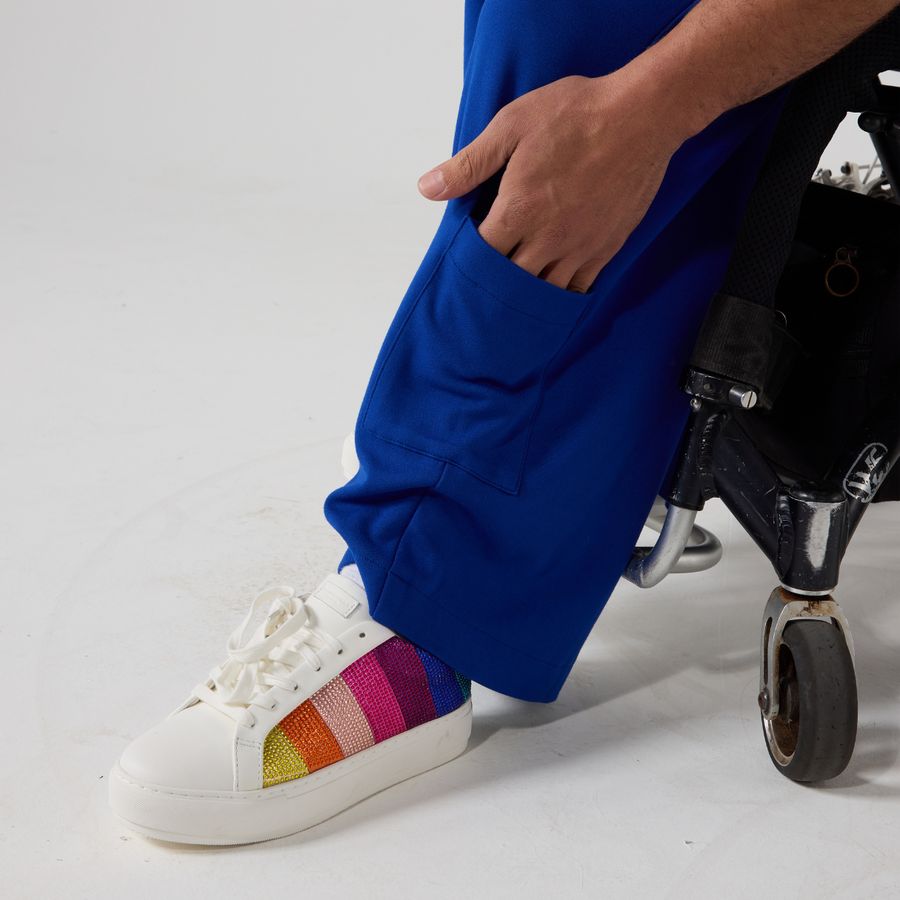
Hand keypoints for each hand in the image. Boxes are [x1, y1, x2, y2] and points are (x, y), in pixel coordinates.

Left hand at [418, 74, 683, 292]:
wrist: (643, 116)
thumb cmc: (575, 114)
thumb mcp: (511, 126)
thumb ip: (469, 164)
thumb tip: (427, 188)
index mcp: (518, 210)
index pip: (481, 256)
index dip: (469, 261)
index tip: (464, 258)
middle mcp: (547, 238)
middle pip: (510, 282)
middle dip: (495, 284)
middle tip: (485, 282)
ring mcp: (579, 247)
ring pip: (544, 290)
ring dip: (527, 293)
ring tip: (514, 292)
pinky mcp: (606, 248)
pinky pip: (578, 287)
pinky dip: (561, 292)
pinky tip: (551, 289)